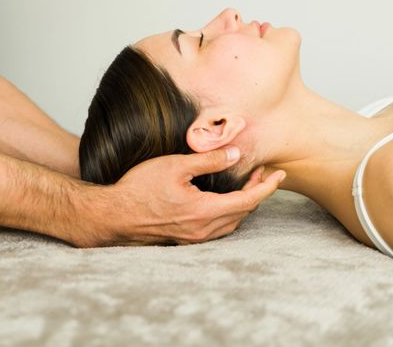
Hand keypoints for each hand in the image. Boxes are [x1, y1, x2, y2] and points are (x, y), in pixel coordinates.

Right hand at [90, 147, 285, 245]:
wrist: (113, 215)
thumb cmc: (139, 188)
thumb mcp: (175, 166)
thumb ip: (208, 160)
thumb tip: (235, 153)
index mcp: (205, 211)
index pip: (249, 201)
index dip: (267, 187)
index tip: (279, 174)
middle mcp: (203, 229)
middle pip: (243, 213)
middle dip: (258, 193)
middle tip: (262, 172)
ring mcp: (194, 238)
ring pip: (231, 223)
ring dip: (244, 204)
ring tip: (246, 184)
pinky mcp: (185, 239)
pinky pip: (217, 229)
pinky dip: (229, 213)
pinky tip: (223, 201)